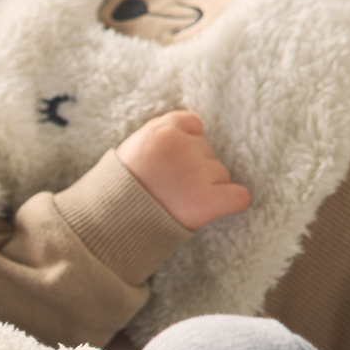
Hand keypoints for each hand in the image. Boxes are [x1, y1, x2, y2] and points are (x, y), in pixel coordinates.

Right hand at [118, 111, 249, 229]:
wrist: (111, 224)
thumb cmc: (122, 188)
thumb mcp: (134, 147)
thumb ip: (161, 133)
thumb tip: (197, 128)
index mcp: (161, 132)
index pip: (194, 125)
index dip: (185, 144)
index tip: (170, 162)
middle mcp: (181, 148)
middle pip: (207, 150)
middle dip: (194, 167)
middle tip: (168, 185)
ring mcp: (196, 174)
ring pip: (221, 173)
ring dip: (206, 186)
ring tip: (177, 200)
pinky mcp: (208, 201)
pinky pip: (239, 196)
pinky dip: (230, 202)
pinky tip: (212, 208)